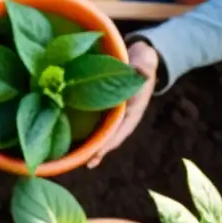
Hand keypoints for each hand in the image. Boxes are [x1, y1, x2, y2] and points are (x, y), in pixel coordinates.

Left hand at [88, 40, 158, 167]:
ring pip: (105, 133)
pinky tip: (77, 142)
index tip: (99, 153)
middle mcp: (125, 116)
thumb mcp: (144, 64)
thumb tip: (143, 72)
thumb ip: (143, 70)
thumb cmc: (141, 64)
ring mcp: (117, 115)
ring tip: (80, 159)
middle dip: (101, 150)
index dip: (110, 142)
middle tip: (88, 163)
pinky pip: (99, 125)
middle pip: (112, 137)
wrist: (140, 59)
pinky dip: (90, 134)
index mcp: (134, 110)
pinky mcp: (108, 111)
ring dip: (94, 146)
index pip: (122, 129)